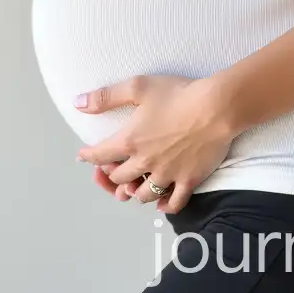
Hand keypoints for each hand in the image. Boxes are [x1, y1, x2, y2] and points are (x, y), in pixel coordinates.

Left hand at [73, 74, 236, 213]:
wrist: (216, 107)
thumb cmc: (178, 94)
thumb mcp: (138, 86)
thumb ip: (106, 97)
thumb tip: (78, 104)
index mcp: (130, 141)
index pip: (100, 156)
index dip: (88, 156)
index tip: (84, 156)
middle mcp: (144, 163)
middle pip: (119, 179)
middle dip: (110, 176)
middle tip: (109, 171)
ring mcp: (167, 175)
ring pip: (143, 196)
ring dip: (134, 193)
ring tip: (132, 187)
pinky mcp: (188, 180)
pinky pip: (173, 203)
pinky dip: (163, 206)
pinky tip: (159, 203)